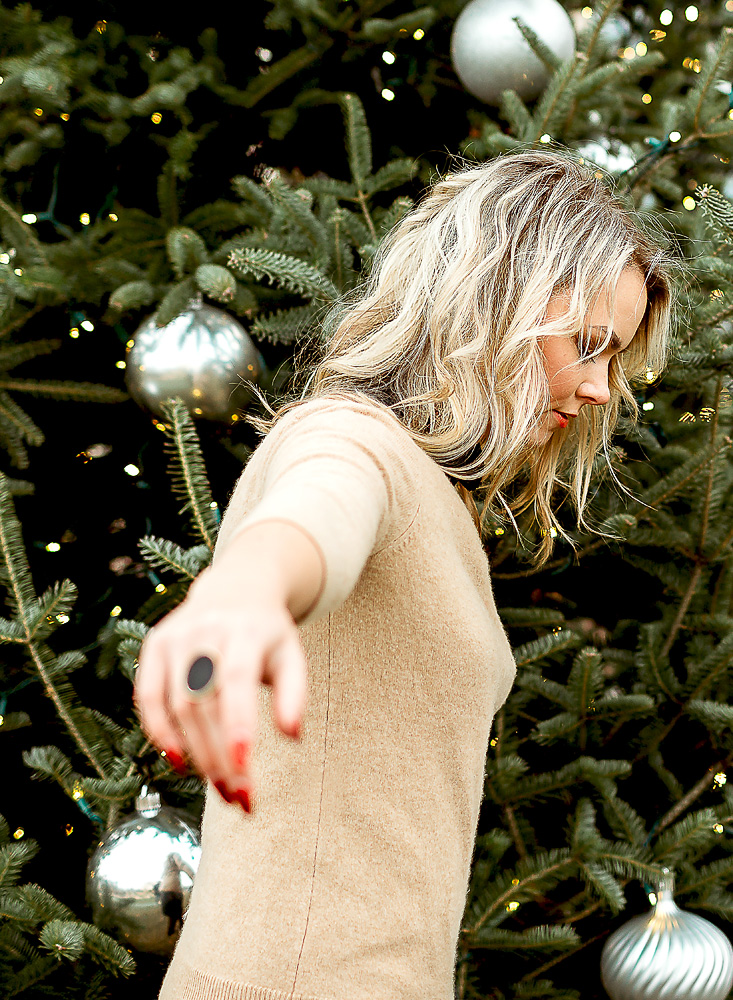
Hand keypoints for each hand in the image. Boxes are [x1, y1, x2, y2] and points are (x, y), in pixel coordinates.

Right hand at [132, 567, 307, 809]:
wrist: (236, 587)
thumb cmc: (268, 633)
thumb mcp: (291, 654)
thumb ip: (295, 693)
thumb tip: (293, 735)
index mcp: (246, 630)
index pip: (236, 679)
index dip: (237, 724)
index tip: (243, 767)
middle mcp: (206, 630)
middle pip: (205, 702)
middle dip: (220, 755)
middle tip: (239, 797)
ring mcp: (176, 636)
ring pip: (178, 705)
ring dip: (197, 754)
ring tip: (221, 788)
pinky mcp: (155, 644)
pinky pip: (148, 696)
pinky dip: (159, 732)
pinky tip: (178, 762)